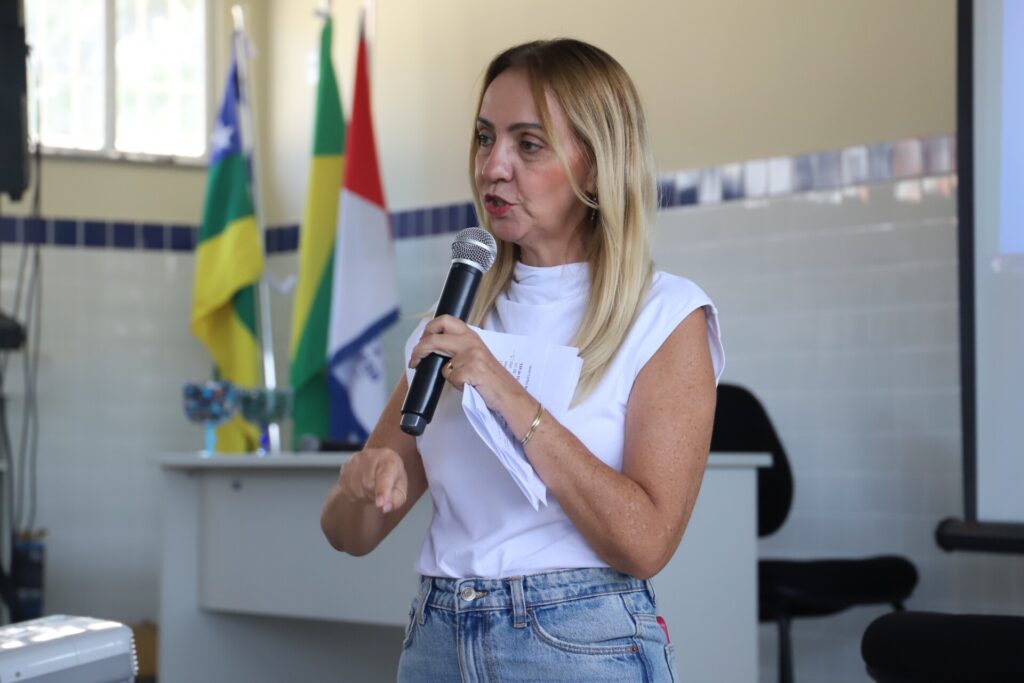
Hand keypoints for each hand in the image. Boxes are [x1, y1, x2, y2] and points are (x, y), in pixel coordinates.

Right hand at [337, 447, 407, 513]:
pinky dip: (355, 494)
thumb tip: (384, 508)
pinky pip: (347, 491)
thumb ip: (396, 500)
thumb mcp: (400, 488)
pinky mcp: (344, 468)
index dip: (382, 491)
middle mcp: (371, 457)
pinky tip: (362, 487)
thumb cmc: (392, 476)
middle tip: (380, 490)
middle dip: (374, 495)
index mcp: (389, 460)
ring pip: (357, 491)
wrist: (379, 462)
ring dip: (365, 496)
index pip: (385, 478)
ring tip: (371, 487)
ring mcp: (355, 461)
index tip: (380, 503)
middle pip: (369, 487)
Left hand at [408, 315, 523, 411]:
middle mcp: (471, 341)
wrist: (510, 394)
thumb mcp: (476, 356)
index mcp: (471, 336)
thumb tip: (435, 351)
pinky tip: (471, 386)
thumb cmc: (493, 379)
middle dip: (420, 348)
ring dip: (450, 376)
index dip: (428, 329)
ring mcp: (472, 355)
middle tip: (415, 358)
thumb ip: (459, 349)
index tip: (422, 340)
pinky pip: (452, 379)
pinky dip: (458, 386)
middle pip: (434, 337)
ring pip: (443, 365)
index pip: (445, 321)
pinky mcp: (472, 369)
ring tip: (464, 381)